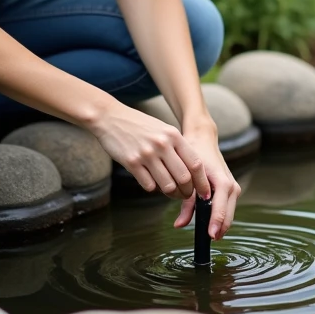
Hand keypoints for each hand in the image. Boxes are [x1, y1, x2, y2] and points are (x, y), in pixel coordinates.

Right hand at [88, 102, 210, 200]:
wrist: (111, 118)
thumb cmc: (139, 125)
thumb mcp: (163, 130)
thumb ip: (177, 147)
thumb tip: (191, 172)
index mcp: (173, 135)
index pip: (195, 163)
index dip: (202, 181)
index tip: (203, 192)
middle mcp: (162, 144)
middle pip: (184, 178)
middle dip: (187, 191)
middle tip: (186, 195)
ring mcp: (146, 154)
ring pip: (167, 185)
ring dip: (171, 194)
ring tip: (171, 193)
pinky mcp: (132, 162)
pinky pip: (149, 185)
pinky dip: (153, 188)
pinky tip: (152, 183)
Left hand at [173, 125, 240, 239]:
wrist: (203, 140)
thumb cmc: (194, 156)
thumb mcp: (188, 178)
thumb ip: (186, 203)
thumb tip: (179, 225)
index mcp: (222, 182)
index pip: (220, 209)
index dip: (215, 224)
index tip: (210, 237)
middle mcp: (231, 186)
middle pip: (229, 215)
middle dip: (220, 228)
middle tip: (209, 241)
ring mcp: (233, 188)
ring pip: (230, 214)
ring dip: (221, 224)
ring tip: (209, 236)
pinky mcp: (231, 190)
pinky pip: (227, 208)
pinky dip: (220, 217)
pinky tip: (210, 225)